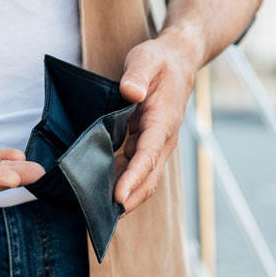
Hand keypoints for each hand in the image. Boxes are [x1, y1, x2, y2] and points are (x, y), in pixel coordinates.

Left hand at [114, 34, 197, 214]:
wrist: (178, 61)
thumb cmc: (160, 61)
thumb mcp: (147, 59)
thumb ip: (138, 75)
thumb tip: (130, 93)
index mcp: (164, 121)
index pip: (149, 155)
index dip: (134, 178)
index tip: (119, 197)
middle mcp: (163, 138)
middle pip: (148, 176)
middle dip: (129, 198)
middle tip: (103, 218)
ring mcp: (155, 143)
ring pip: (142, 177)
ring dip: (124, 195)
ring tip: (97, 211)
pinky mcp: (146, 143)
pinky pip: (134, 167)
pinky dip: (120, 181)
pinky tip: (100, 189)